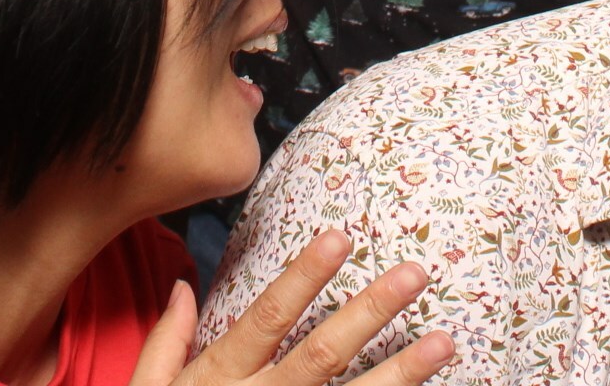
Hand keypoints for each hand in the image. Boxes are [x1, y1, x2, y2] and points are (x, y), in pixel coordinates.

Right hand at [127, 231, 451, 385]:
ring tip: (444, 342)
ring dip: (401, 373)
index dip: (304, 277)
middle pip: (322, 355)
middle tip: (415, 275)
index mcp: (219, 379)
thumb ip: (165, 342)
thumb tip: (183, 286)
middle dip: (371, 313)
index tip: (340, 238)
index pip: (268, 317)